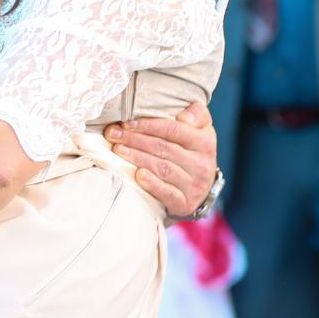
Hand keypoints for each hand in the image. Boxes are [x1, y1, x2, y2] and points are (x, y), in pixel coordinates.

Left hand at [105, 101, 217, 216]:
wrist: (201, 187)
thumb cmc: (193, 151)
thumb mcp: (201, 129)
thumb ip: (196, 114)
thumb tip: (183, 116)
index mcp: (205, 142)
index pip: (172, 130)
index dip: (147, 125)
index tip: (126, 123)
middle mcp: (202, 164)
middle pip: (163, 148)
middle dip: (134, 140)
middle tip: (113, 134)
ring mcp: (194, 185)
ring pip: (162, 168)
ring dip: (137, 158)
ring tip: (118, 150)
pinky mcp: (185, 203)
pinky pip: (167, 193)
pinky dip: (152, 184)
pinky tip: (138, 175)